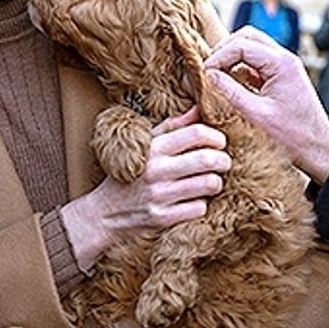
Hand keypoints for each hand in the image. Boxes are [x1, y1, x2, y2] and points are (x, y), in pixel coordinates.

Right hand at [61, 108, 229, 269]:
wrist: (104, 213)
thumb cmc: (129, 174)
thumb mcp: (144, 145)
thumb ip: (172, 126)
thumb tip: (198, 108)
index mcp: (153, 148)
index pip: (196, 133)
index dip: (216, 136)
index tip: (220, 143)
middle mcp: (156, 170)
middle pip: (208, 159)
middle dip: (224, 160)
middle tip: (223, 163)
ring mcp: (160, 195)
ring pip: (209, 184)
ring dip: (216, 183)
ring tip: (210, 181)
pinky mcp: (162, 218)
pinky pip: (199, 208)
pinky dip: (202, 204)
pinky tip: (194, 201)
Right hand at [204, 27, 328, 183]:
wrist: (318, 146)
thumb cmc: (293, 134)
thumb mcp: (256, 114)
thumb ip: (231, 92)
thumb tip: (209, 75)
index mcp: (282, 63)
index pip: (242, 45)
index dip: (219, 56)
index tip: (205, 73)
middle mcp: (285, 58)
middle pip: (247, 36)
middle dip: (225, 49)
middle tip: (210, 69)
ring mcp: (285, 64)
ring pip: (253, 45)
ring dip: (233, 55)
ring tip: (218, 74)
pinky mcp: (282, 74)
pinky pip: (258, 59)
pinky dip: (242, 64)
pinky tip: (232, 81)